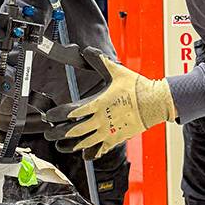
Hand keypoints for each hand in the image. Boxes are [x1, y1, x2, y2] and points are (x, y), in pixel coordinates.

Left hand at [45, 53, 176, 159]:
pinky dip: (91, 153)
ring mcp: (109, 131)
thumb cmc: (136, 87)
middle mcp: (101, 120)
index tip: (49, 117)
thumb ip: (99, 60)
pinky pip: (101, 149)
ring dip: (70, 146)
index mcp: (98, 104)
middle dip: (58, 134)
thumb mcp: (116, 71)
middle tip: (49, 134)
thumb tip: (86, 50)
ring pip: (85, 143)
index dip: (57, 115)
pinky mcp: (117, 138)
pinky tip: (84, 154)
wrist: (155, 102)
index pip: (71, 112)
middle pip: (74, 131)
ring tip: (61, 146)